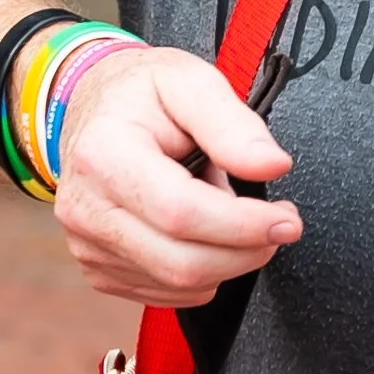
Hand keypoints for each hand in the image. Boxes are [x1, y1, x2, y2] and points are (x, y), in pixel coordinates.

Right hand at [49, 46, 299, 305]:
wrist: (93, 109)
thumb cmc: (141, 92)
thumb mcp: (190, 80)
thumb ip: (232, 124)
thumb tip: (273, 165)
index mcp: (104, 154)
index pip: (180, 212)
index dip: (242, 225)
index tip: (286, 220)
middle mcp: (87, 208)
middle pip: (181, 261)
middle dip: (247, 251)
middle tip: (281, 223)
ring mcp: (88, 245)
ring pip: (177, 285)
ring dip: (229, 261)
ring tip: (238, 216)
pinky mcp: (98, 269)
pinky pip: (165, 293)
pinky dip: (203, 273)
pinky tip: (208, 233)